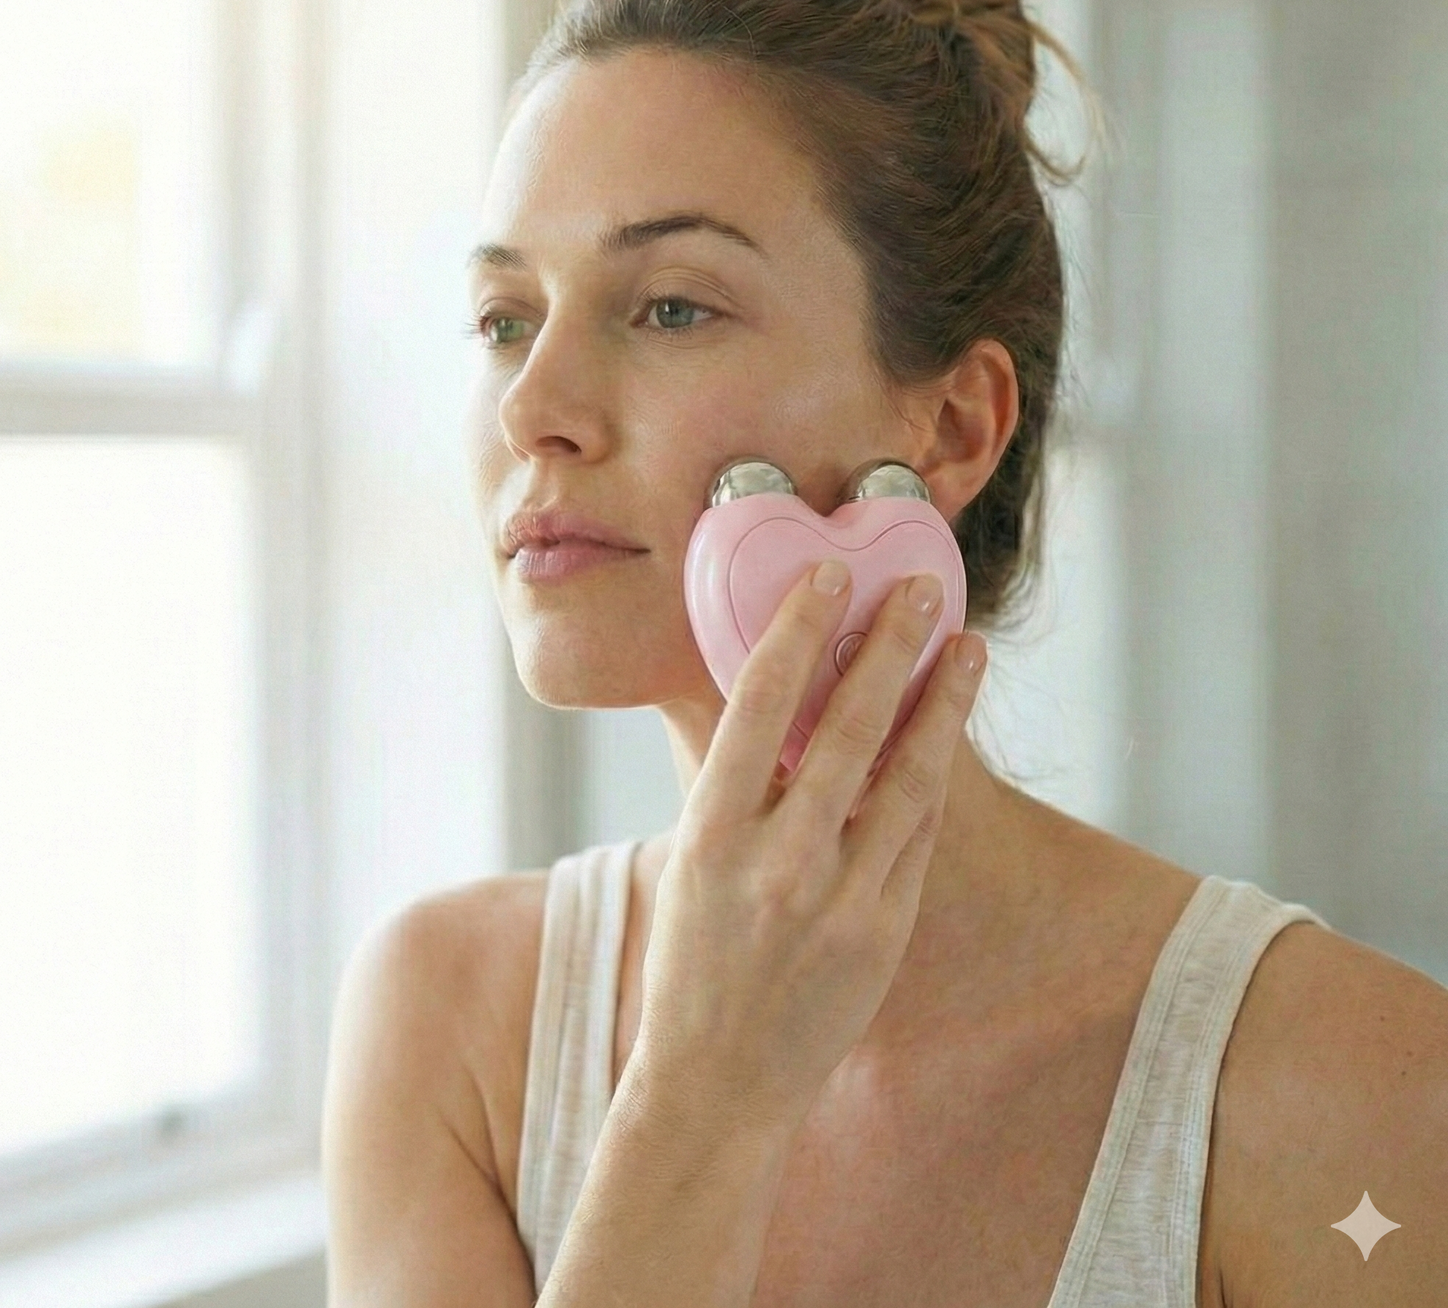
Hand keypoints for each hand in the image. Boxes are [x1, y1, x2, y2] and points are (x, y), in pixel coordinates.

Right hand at [631, 560, 987, 1139]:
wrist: (718, 1081)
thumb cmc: (691, 960)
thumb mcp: (689, 860)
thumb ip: (727, 781)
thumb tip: (757, 691)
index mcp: (711, 833)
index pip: (759, 704)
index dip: (799, 630)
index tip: (829, 574)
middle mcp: (776, 861)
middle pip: (846, 728)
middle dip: (888, 647)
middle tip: (920, 588)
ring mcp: (838, 900)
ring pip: (905, 777)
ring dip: (940, 702)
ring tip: (966, 644)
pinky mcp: (884, 931)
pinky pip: (919, 835)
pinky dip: (936, 774)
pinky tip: (950, 729)